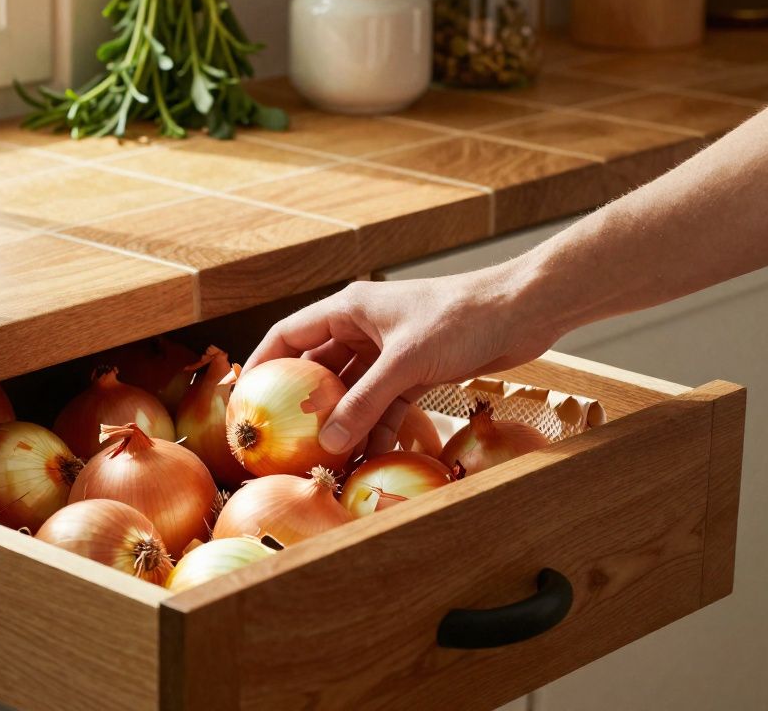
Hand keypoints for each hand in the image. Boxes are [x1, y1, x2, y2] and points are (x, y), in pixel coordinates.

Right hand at [245, 268, 561, 457]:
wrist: (523, 311)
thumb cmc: (461, 319)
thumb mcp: (406, 363)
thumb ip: (366, 403)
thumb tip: (331, 443)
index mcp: (350, 308)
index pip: (289, 335)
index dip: (262, 364)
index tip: (244, 399)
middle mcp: (364, 327)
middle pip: (320, 368)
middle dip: (304, 404)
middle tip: (284, 439)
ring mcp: (390, 350)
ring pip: (354, 390)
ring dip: (343, 422)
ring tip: (327, 458)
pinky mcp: (416, 369)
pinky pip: (385, 402)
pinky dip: (378, 426)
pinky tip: (370, 455)